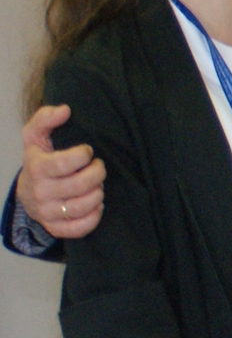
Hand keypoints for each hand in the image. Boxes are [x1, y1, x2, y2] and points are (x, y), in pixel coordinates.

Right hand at [19, 105, 106, 238]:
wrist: (27, 192)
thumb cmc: (38, 160)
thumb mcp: (35, 136)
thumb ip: (45, 118)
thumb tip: (65, 109)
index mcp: (36, 169)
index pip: (64, 163)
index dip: (83, 155)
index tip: (88, 151)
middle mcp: (40, 192)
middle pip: (80, 185)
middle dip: (97, 173)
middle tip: (98, 167)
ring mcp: (48, 212)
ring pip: (83, 206)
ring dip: (98, 193)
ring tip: (97, 184)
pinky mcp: (56, 228)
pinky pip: (80, 228)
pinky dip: (94, 216)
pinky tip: (96, 204)